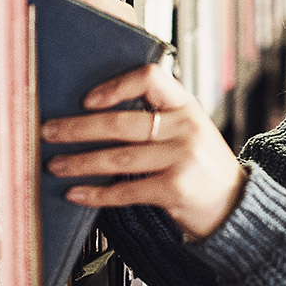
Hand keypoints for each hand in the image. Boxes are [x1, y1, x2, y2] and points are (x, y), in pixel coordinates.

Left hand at [40, 63, 247, 240]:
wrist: (236, 207)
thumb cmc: (202, 167)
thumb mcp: (189, 130)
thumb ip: (157, 118)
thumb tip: (95, 113)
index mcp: (186, 105)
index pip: (150, 77)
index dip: (115, 85)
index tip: (87, 100)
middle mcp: (186, 127)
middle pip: (121, 122)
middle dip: (77, 129)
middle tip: (49, 132)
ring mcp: (182, 158)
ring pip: (117, 158)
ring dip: (79, 162)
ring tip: (55, 165)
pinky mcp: (175, 190)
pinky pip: (125, 191)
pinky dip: (96, 194)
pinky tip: (76, 193)